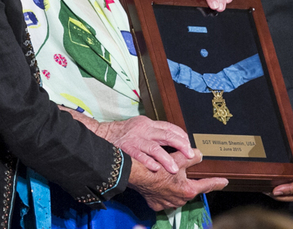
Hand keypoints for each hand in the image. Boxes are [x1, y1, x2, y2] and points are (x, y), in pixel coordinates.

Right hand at [59, 108, 193, 173]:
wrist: (102, 135)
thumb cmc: (123, 133)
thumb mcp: (140, 127)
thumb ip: (154, 132)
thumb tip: (174, 139)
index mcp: (148, 124)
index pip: (169, 127)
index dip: (181, 136)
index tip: (189, 144)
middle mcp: (143, 130)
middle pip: (166, 136)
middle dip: (180, 146)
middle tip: (190, 155)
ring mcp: (135, 140)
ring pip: (155, 148)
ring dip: (166, 159)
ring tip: (175, 169)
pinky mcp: (127, 150)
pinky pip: (140, 157)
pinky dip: (148, 162)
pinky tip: (156, 169)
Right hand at [129, 149, 228, 210]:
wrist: (139, 175)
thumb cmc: (158, 167)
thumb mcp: (179, 158)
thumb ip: (193, 156)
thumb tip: (199, 155)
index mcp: (188, 189)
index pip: (207, 185)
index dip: (217, 182)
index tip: (225, 182)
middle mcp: (179, 199)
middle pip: (192, 191)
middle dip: (195, 185)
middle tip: (198, 178)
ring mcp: (168, 203)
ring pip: (179, 197)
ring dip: (180, 189)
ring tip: (177, 180)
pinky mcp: (157, 204)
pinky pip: (166, 200)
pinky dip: (167, 193)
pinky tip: (164, 186)